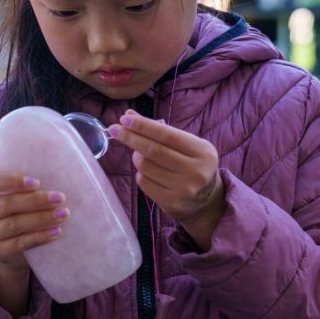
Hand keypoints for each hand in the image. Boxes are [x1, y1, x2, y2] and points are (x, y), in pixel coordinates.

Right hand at [0, 171, 68, 314]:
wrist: (2, 249)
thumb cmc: (11, 214)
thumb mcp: (7, 197)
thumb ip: (20, 188)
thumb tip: (55, 173)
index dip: (12, 180)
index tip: (37, 182)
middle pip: (6, 204)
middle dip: (36, 201)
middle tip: (60, 198)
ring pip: (15, 224)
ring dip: (42, 218)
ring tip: (64, 214)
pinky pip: (20, 243)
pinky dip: (40, 237)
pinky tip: (56, 232)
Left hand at [108, 112, 224, 250]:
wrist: (205, 200)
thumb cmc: (192, 164)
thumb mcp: (185, 144)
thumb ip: (160, 130)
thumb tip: (129, 116)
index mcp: (202, 151)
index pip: (167, 135)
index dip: (143, 126)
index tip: (124, 119)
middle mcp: (196, 171)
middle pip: (154, 150)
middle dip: (131, 138)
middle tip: (114, 129)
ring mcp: (184, 189)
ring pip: (146, 167)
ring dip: (137, 157)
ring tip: (141, 156)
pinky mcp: (171, 202)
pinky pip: (144, 183)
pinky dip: (140, 173)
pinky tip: (147, 172)